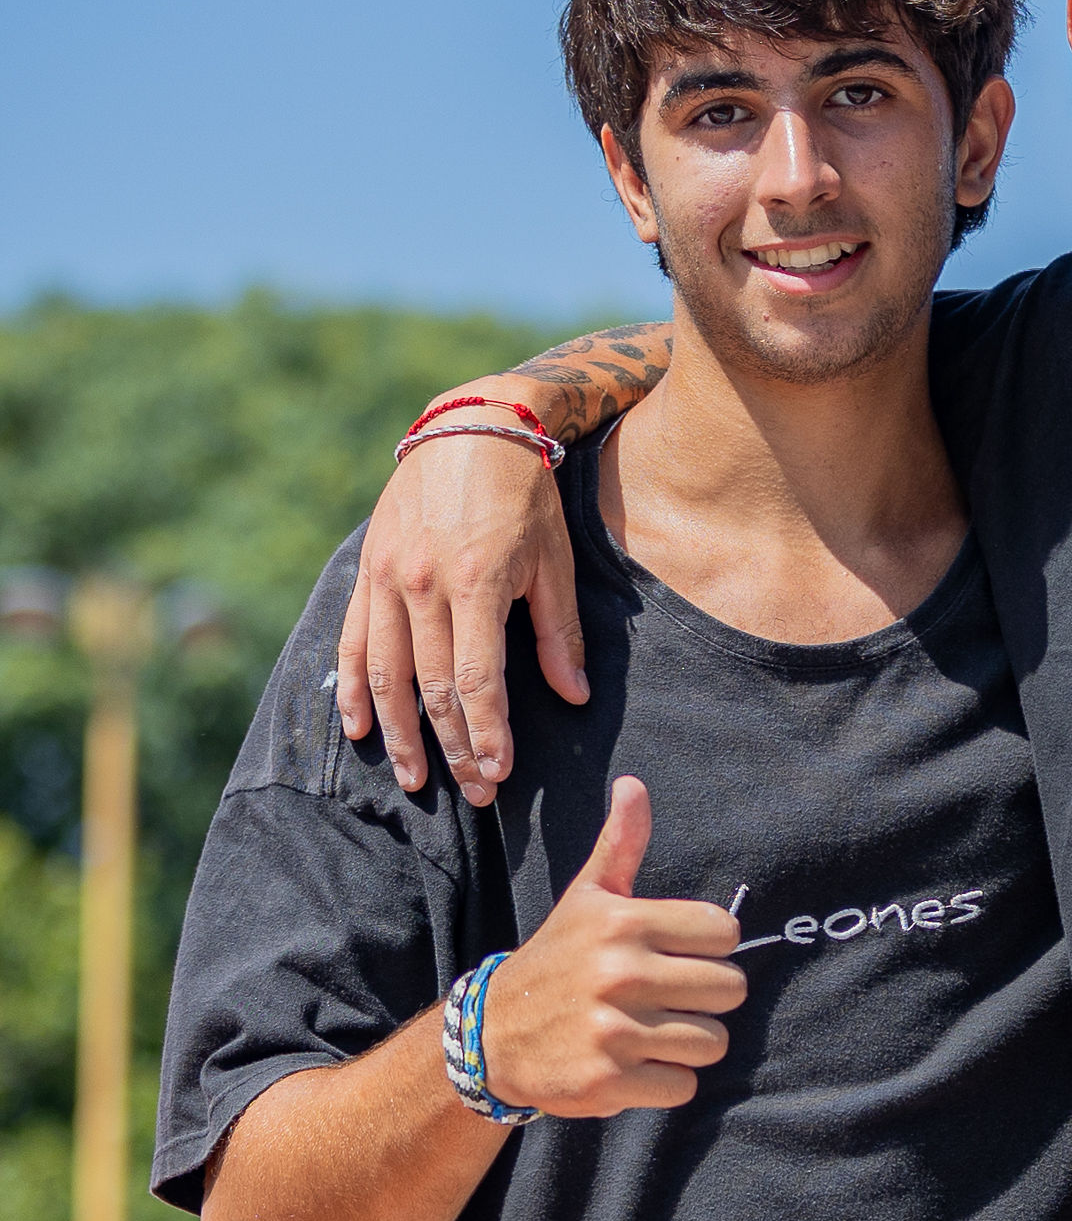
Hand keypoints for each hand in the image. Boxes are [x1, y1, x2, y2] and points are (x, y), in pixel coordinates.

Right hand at [337, 420, 584, 806]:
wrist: (472, 427)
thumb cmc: (525, 497)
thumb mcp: (556, 561)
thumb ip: (560, 633)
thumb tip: (573, 696)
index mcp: (475, 583)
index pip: (477, 681)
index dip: (487, 734)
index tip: (499, 773)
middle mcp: (421, 584)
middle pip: (432, 688)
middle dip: (453, 748)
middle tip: (474, 793)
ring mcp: (386, 577)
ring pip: (383, 674)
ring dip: (399, 734)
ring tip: (415, 779)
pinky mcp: (367, 570)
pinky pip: (350, 641)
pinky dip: (351, 689)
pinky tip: (360, 728)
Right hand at [482, 778, 745, 1114]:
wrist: (489, 1036)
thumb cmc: (556, 961)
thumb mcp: (585, 899)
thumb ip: (620, 845)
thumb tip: (634, 785)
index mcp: (624, 924)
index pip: (726, 933)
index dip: (710, 948)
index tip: (680, 955)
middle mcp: (621, 974)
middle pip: (730, 989)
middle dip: (705, 998)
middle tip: (668, 999)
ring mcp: (615, 1031)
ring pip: (713, 1042)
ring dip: (688, 1043)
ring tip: (650, 1032)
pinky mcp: (609, 1082)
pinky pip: (684, 1086)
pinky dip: (666, 1082)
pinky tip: (635, 1065)